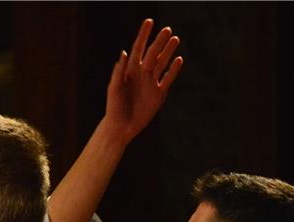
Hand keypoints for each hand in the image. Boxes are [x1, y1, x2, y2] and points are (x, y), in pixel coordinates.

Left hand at [103, 19, 183, 142]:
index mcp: (129, 70)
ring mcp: (151, 83)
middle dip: (160, 41)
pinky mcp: (159, 94)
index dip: (143, 35)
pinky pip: (168, 79)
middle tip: (167, 29)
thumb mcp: (114, 89)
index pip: (138, 48)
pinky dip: (174, 70)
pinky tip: (179, 60)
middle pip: (153, 53)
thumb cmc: (114, 107)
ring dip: (169, 52)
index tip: (149, 21)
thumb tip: (123, 53)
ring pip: (162, 63)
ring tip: (176, 39)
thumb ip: (118, 71)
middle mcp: (141, 74)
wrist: (122, 127)